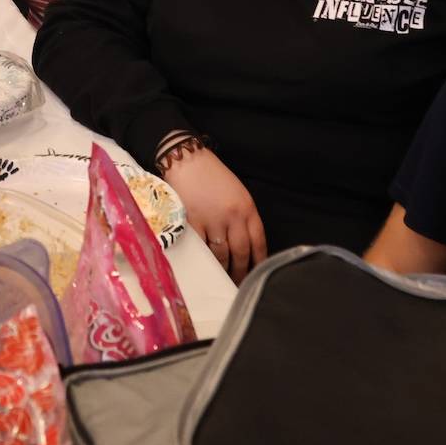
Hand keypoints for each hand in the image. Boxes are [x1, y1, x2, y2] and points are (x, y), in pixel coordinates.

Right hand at [165, 147, 266, 282]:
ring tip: (221, 280)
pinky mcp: (192, 222)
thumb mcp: (237, 193)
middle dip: (241, 271)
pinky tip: (204, 268)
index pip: (258, 242)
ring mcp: (212, 220)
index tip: (256, 275)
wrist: (186, 160)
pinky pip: (201, 248)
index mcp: (247, 208)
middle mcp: (233, 216)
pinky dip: (203, 260)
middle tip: (238, 284)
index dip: (259, 262)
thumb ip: (243, 216)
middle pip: (241, 252)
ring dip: (222, 270)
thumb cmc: (212, 176)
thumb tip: (245, 245)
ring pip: (221, 255)